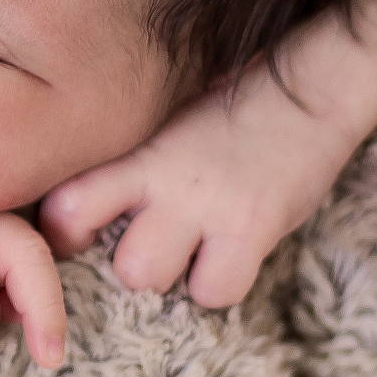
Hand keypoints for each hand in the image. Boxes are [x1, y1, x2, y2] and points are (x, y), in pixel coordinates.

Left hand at [38, 81, 354, 308]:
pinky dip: (218, 283)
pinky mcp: (251, 227)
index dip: (66, 234)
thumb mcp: (165, 119)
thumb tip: (85, 203)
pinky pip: (213, 291)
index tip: (84, 237)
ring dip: (169, 274)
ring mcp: (203, 205)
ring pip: (144, 276)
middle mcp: (158, 177)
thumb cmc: (232, 103)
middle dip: (127, 262)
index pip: (63, 207)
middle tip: (154, 243)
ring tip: (193, 246)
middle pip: (99, 250)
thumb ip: (129, 157)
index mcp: (132, 148)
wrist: (312, 85)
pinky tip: (230, 254)